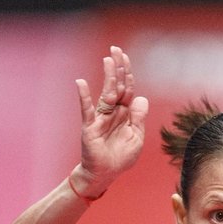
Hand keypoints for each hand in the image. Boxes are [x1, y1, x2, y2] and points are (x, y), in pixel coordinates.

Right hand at [75, 46, 148, 189]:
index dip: (128, 73)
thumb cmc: (121, 157)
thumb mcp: (136, 137)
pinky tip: (81, 82)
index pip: (128, 89)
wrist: (105, 174)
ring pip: (106, 93)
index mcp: (126, 113)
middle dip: (118, 68)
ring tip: (108, 60)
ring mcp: (101, 117)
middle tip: (116, 49)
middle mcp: (113, 112)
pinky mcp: (90, 127)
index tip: (125, 56)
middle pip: (117, 86)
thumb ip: (139, 118)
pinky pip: (87, 109)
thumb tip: (141, 97)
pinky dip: (84, 96)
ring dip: (108, 76)